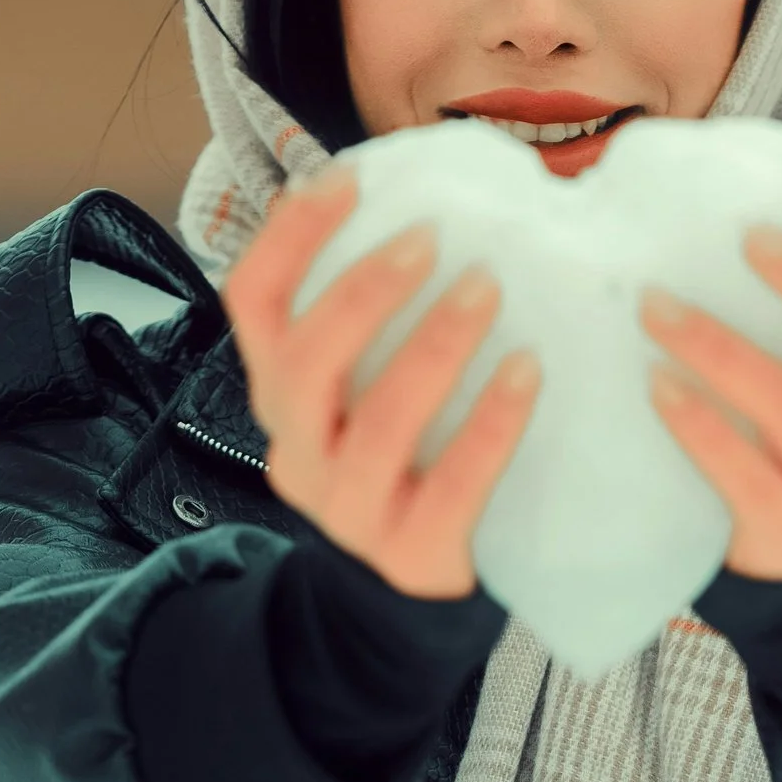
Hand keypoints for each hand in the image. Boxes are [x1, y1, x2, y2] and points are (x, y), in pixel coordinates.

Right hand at [218, 170, 539, 598]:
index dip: (289, 237)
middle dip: (364, 293)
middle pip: (304, 365)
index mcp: (279, 395)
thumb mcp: (362, 392)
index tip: (345, 180)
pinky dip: (491, 425)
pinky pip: (452, 486)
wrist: (400, 601)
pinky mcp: (411, 553)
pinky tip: (530, 374)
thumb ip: (376, 321)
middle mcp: (298, 450)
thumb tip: (438, 204)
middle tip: (430, 239)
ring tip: (486, 291)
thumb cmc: (400, 462)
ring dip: (434, 348)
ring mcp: (349, 509)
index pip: (251, 303)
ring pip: (377, 426)